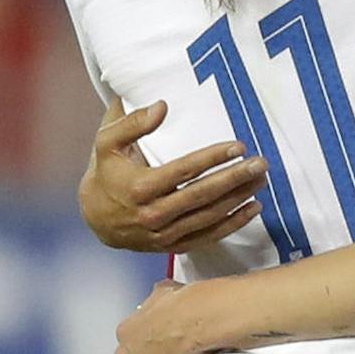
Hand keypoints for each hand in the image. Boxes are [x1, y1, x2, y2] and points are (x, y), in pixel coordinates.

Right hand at [80, 97, 266, 252]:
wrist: (94, 216)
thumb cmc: (106, 171)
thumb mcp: (108, 142)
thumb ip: (133, 122)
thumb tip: (163, 106)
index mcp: (139, 187)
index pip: (184, 171)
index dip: (213, 158)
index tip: (239, 146)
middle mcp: (152, 214)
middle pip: (202, 195)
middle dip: (235, 178)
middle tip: (260, 164)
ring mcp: (163, 234)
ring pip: (208, 217)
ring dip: (239, 199)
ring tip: (261, 180)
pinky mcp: (171, 247)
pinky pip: (207, 237)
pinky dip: (233, 224)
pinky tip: (253, 209)